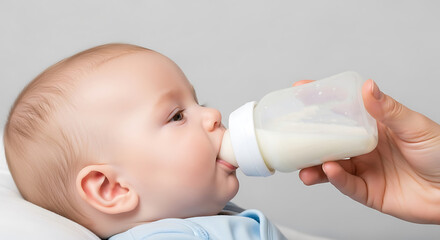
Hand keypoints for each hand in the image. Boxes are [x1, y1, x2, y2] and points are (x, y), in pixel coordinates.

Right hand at [296, 79, 439, 223]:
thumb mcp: (415, 126)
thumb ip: (388, 110)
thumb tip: (367, 87)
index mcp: (374, 128)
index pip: (342, 113)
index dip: (321, 102)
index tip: (301, 90)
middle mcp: (365, 148)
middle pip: (330, 141)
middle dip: (308, 138)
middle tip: (290, 133)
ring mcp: (365, 170)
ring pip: (332, 166)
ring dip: (315, 165)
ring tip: (304, 164)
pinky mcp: (368, 192)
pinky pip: (347, 185)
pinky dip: (336, 179)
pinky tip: (330, 170)